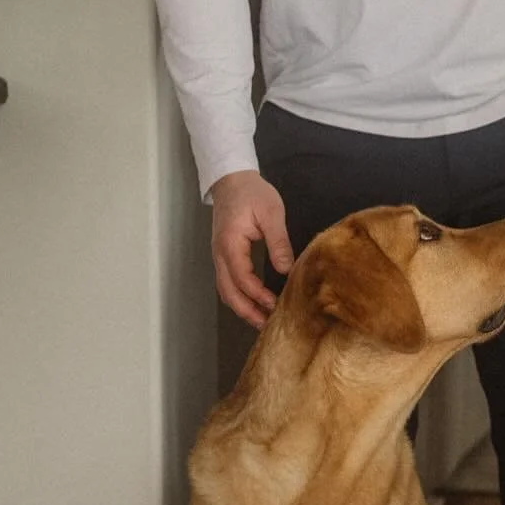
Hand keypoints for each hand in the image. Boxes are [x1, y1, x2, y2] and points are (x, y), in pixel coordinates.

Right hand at [210, 171, 293, 326]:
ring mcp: (218, 256)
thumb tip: (286, 270)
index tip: (275, 304)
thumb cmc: (252, 193)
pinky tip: (254, 303)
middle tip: (267, 325)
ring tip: (261, 320)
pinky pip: (227, 282)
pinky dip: (238, 297)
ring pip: (225, 290)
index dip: (257, 295)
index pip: (241, 278)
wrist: (231, 179)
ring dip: (241, 307)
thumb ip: (278, 242)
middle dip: (246, 311)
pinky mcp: (223, 255)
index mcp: (230, 243)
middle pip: (228, 292)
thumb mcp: (271, 213)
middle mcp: (219, 254)